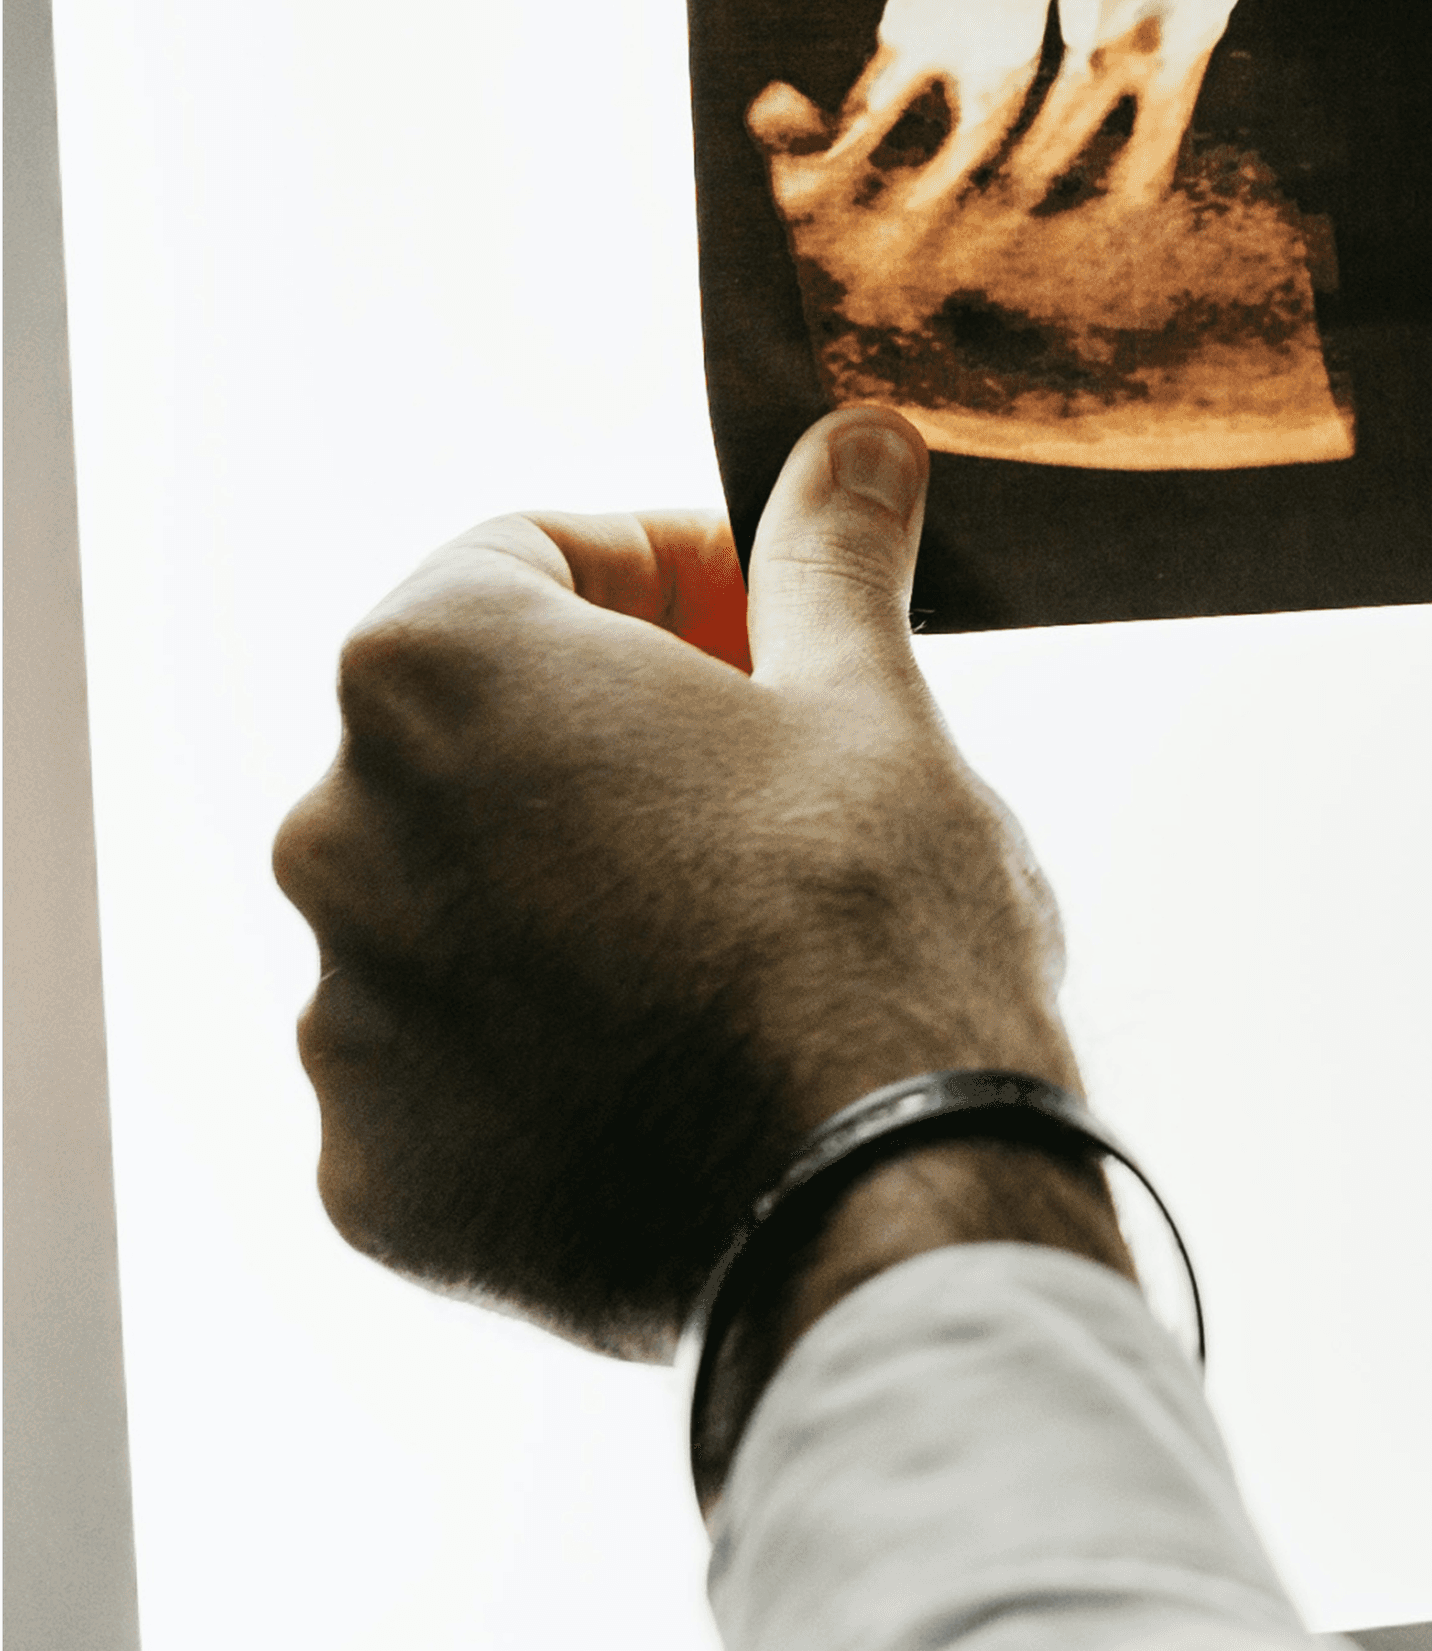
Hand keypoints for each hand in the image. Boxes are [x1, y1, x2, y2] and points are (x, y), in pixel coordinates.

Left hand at [272, 409, 1117, 1378]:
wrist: (877, 1210)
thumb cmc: (871, 924)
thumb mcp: (874, 699)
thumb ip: (827, 556)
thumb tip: (854, 439)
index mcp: (437, 675)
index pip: (526, 556)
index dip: (670, 571)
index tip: (773, 624)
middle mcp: (336, 835)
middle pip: (480, 733)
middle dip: (617, 732)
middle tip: (779, 773)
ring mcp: (341, 1021)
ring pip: (461, 902)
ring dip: (575, 887)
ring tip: (744, 936)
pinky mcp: (372, 1176)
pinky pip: (452, 1064)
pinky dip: (546, 1044)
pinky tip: (687, 1059)